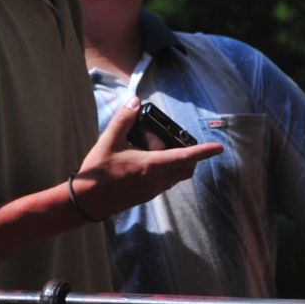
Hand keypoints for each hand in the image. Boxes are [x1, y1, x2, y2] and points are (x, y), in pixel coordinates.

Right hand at [73, 99, 221, 217]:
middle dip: (191, 157)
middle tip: (178, 141)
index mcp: (151, 166)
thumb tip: (135, 101)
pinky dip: (165, 170)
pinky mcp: (146, 196)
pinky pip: (165, 182)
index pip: (185, 158)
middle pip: (186, 169)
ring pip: (176, 177)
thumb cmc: (98, 172)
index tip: (218, 148)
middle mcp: (157, 180)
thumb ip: (124, 119)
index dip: (203, 152)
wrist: (86, 201)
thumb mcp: (109, 140)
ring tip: (155, 148)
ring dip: (176, 163)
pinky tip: (146, 160)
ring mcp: (152, 191)